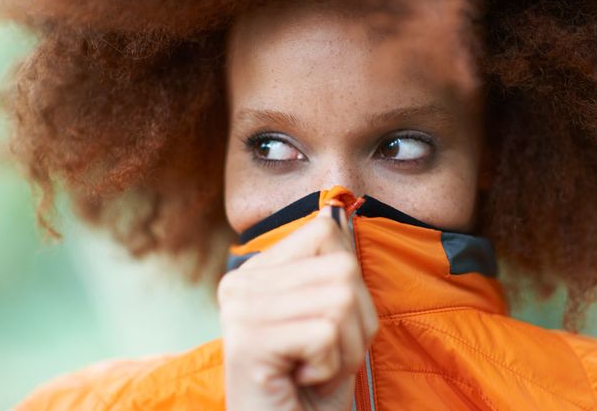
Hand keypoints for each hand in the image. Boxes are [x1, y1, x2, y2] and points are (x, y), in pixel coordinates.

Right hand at [218, 205, 378, 410]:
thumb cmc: (312, 386)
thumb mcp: (331, 318)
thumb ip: (332, 268)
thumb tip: (338, 210)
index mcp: (258, 271)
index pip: (326, 231)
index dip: (350, 282)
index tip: (328, 325)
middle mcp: (240, 283)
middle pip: (342, 267)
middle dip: (356, 322)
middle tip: (326, 354)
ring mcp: (240, 310)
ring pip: (341, 299)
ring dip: (345, 347)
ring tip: (316, 367)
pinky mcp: (248, 340)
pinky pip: (326, 332)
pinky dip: (331, 365)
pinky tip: (302, 379)